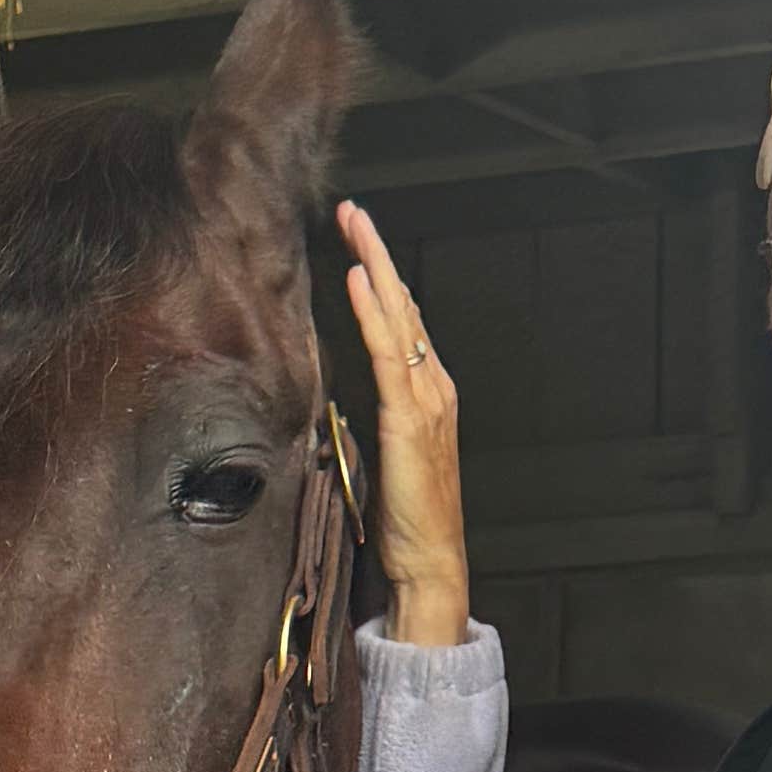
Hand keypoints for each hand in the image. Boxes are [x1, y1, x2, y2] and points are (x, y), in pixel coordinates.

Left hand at [336, 203, 468, 646]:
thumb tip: (337, 400)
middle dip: (379, 254)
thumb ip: (370, 420)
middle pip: (406, 306)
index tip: (360, 244)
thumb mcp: (383, 457)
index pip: (405, 324)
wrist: (430, 560)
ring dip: (376, 265)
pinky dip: (375, 313)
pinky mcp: (409, 418)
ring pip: (401, 317)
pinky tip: (359, 279)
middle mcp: (433, 387)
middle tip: (355, 211)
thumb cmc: (403, 519)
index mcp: (428, 395)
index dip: (383, 280)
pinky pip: (388, 354)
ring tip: (355, 225)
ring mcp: (426, 399)